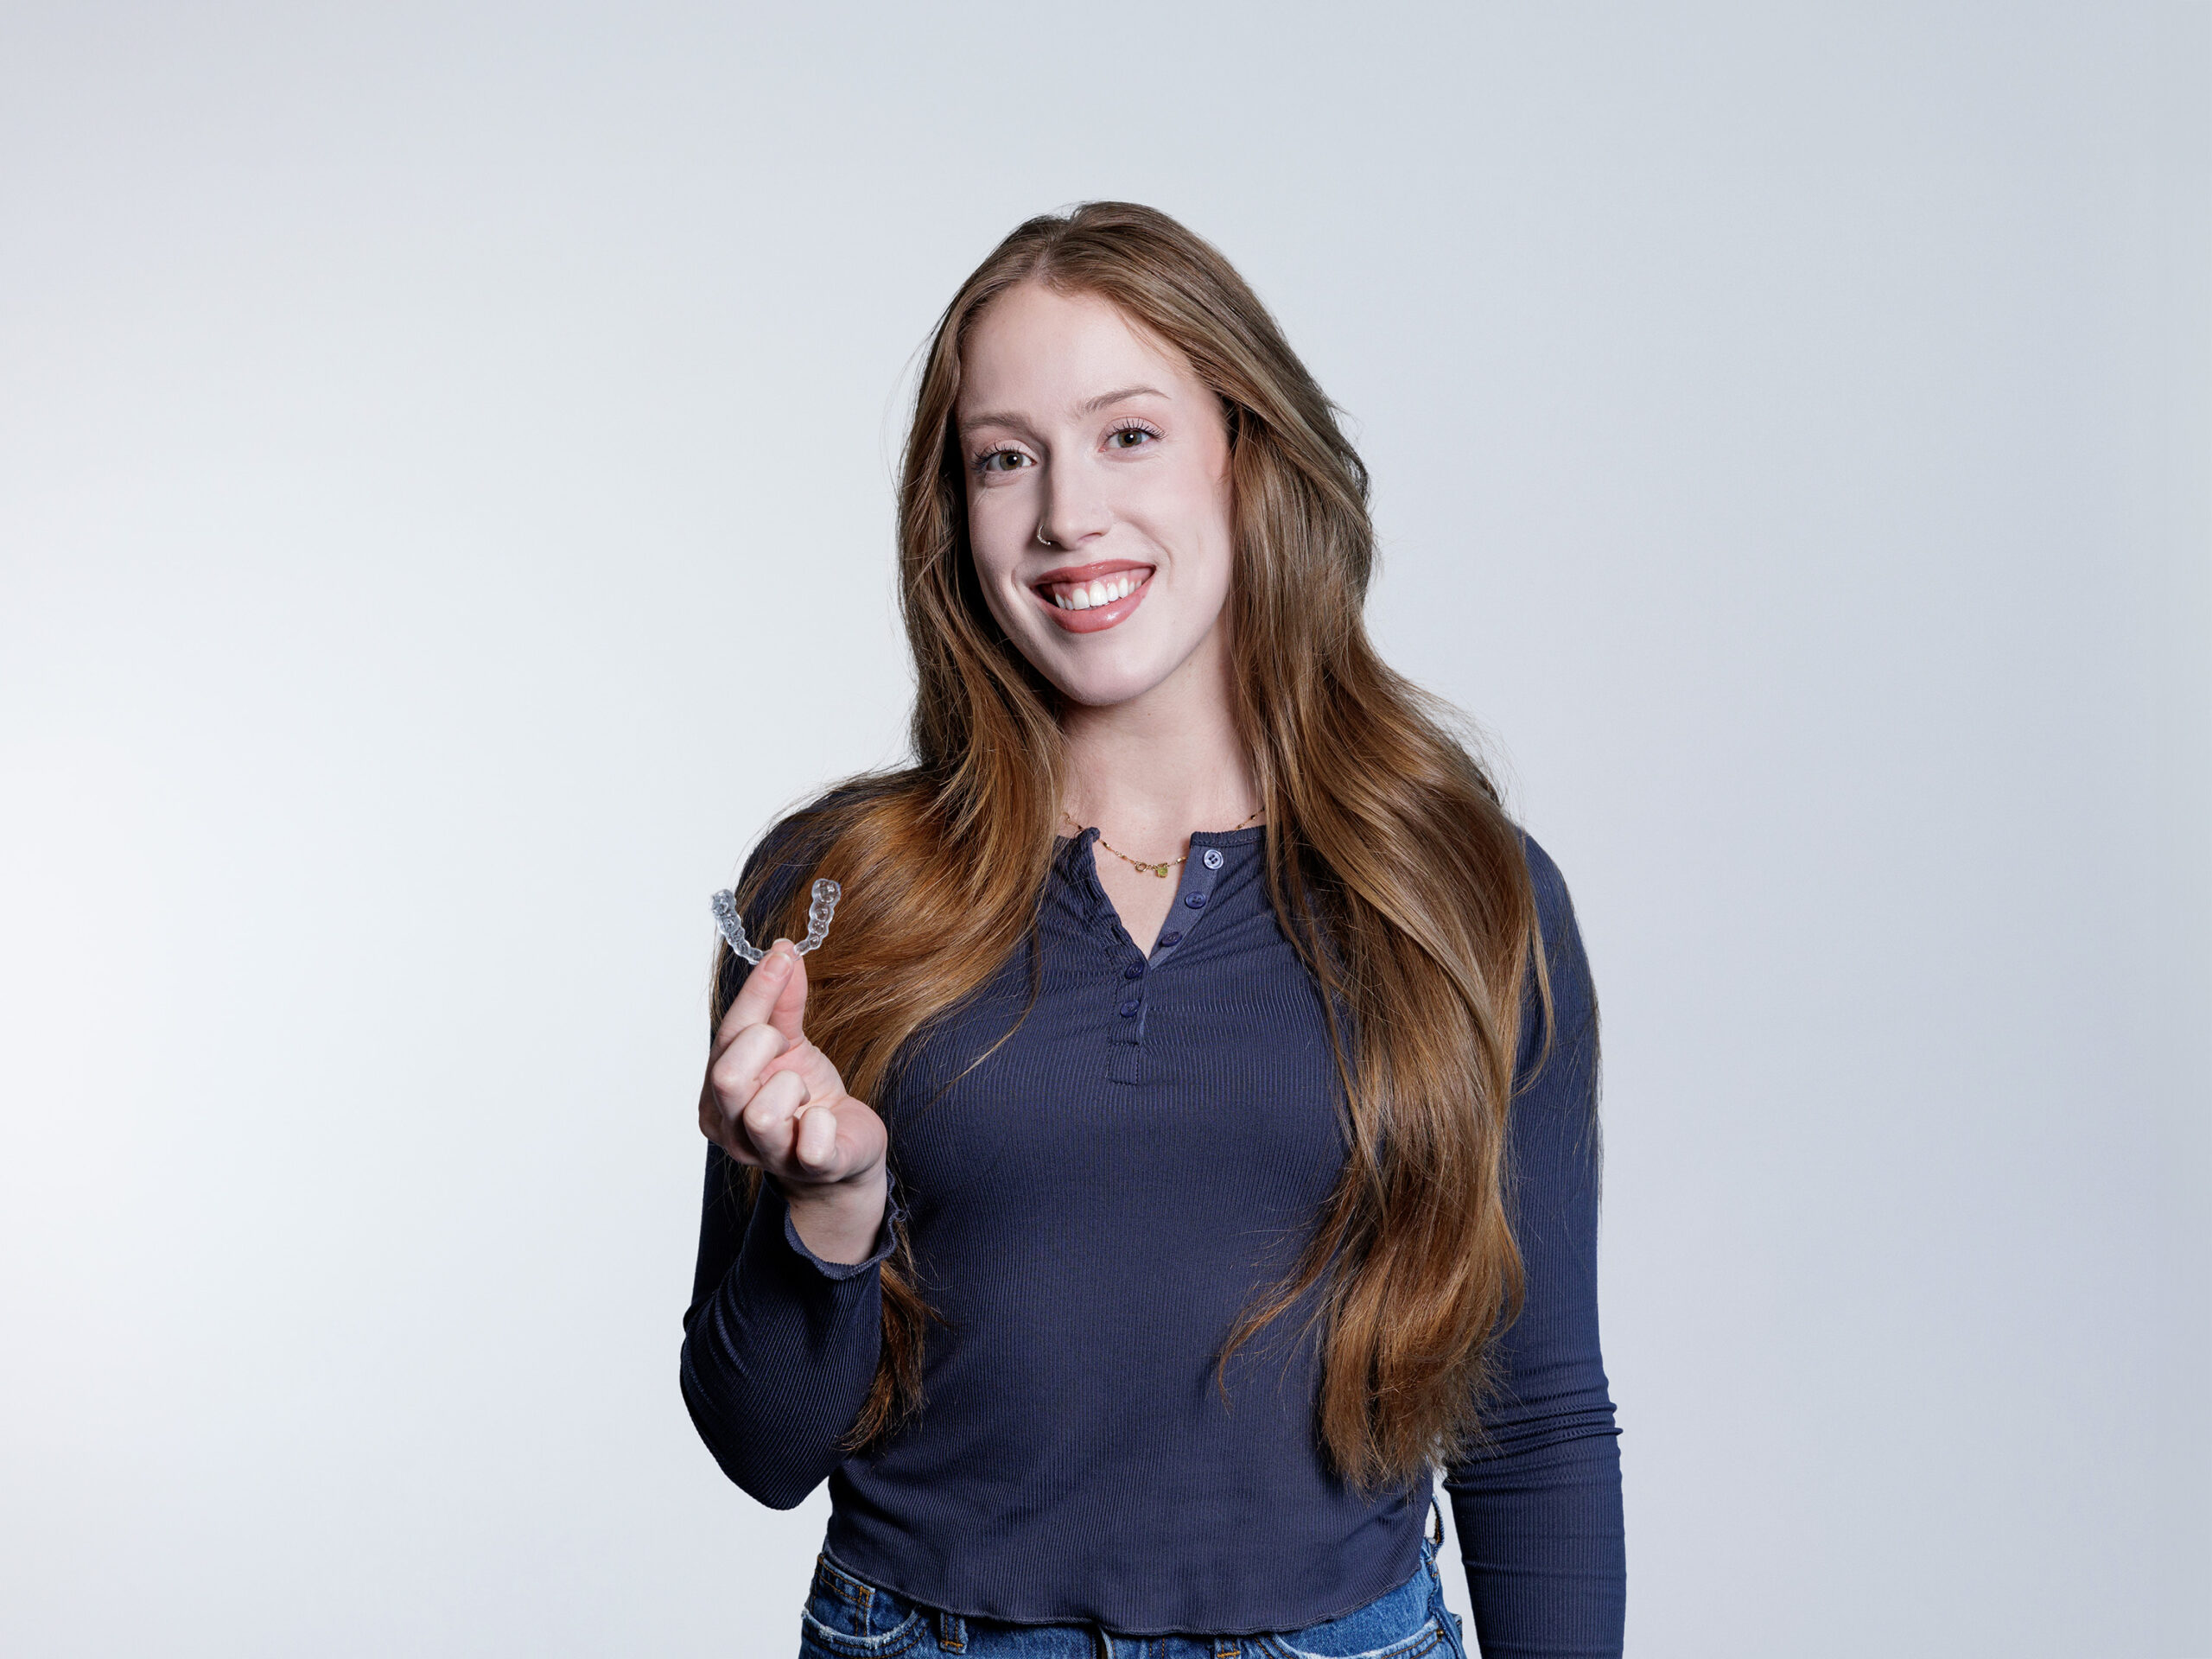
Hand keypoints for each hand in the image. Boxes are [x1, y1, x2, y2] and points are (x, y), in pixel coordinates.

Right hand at [699, 937, 888, 1263]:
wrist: (844, 1154)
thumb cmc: (808, 1098)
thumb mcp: (792, 1044)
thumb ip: (782, 1002)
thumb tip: (781, 951)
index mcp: (718, 1093)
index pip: (728, 1037)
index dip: (756, 993)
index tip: (782, 955)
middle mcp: (731, 1128)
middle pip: (727, 1077)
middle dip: (766, 1048)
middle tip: (788, 1051)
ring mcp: (767, 1154)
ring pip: (763, 1113)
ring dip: (794, 1089)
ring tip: (804, 1094)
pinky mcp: (810, 1169)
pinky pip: (813, 1144)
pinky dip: (825, 1122)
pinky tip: (825, 1119)